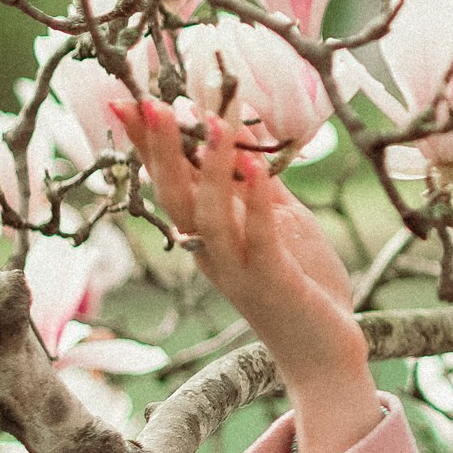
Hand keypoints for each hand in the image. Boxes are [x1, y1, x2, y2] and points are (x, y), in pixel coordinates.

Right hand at [119, 99, 379, 452]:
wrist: (326, 351)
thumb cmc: (302, 283)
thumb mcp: (281, 219)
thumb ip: (256, 182)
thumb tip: (234, 129)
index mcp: (207, 236)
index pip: (168, 182)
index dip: (146, 145)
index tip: (125, 101)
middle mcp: (211, 253)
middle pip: (174, 198)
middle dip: (160, 151)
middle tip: (148, 103)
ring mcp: (239, 271)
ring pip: (210, 217)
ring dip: (209, 169)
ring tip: (212, 121)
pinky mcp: (273, 283)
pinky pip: (260, 240)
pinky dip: (257, 205)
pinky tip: (259, 170)